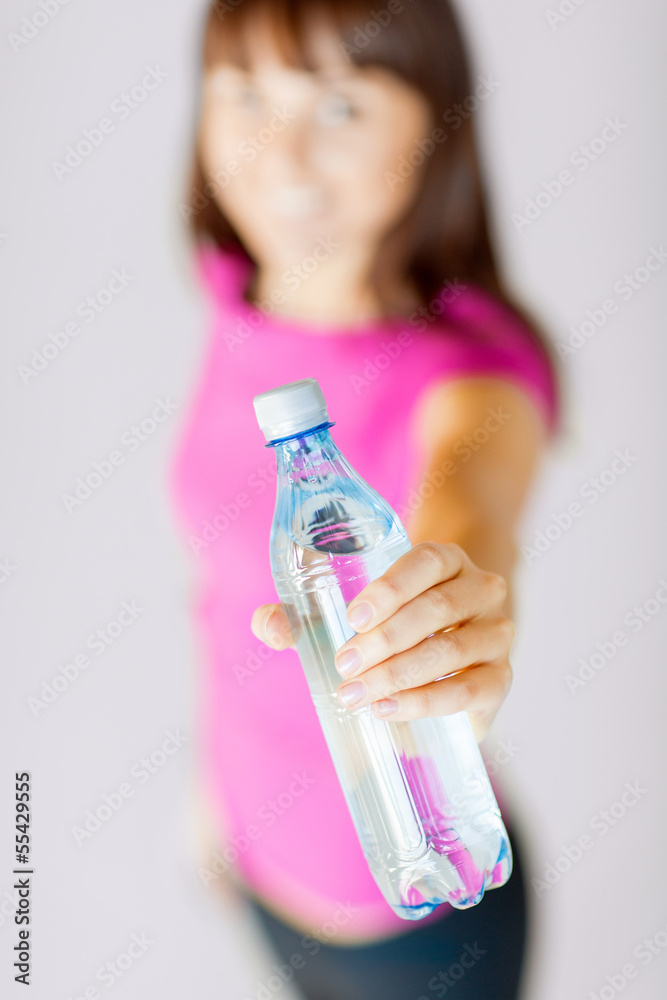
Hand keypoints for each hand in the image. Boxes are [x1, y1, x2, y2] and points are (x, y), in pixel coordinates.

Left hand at [250, 542, 514, 741]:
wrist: (452, 654)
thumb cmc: (395, 623)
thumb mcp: (356, 613)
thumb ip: (306, 617)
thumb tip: (267, 623)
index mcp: (446, 561)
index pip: (426, 561)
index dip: (391, 587)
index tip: (353, 617)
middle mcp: (480, 590)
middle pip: (437, 609)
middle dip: (385, 639)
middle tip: (344, 663)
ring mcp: (496, 635)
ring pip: (453, 649)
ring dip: (400, 673)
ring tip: (356, 693)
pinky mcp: (500, 679)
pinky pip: (471, 690)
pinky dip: (428, 702)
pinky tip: (390, 710)